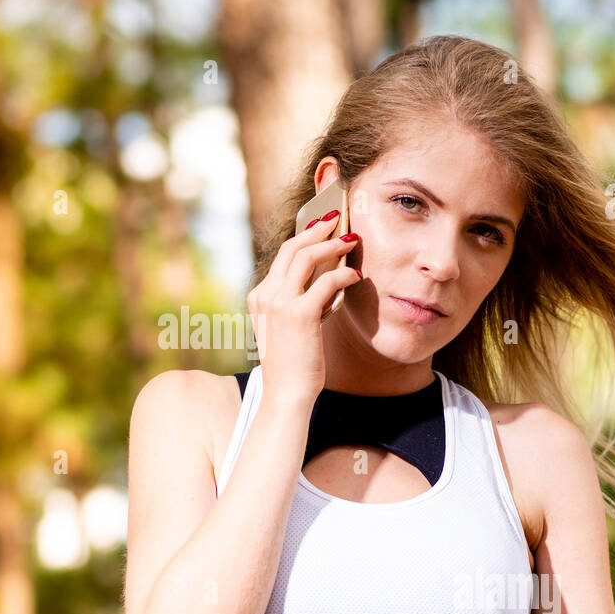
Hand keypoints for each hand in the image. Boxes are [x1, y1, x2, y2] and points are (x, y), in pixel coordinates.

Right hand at [246, 210, 361, 407]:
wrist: (286, 393)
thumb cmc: (293, 363)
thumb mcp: (290, 326)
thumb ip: (301, 300)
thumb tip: (329, 276)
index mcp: (259, 296)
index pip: (283, 256)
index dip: (305, 236)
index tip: (323, 226)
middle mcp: (265, 294)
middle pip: (293, 248)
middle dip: (318, 229)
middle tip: (339, 220)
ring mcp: (279, 303)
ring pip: (307, 257)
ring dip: (332, 244)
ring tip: (352, 241)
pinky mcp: (299, 314)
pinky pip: (326, 282)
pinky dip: (344, 275)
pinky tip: (355, 277)